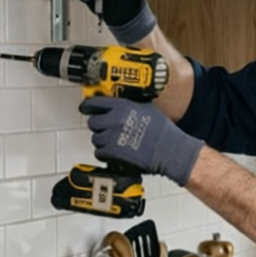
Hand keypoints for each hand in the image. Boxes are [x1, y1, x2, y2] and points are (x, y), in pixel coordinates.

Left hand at [81, 98, 202, 186]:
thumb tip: (118, 103)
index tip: (86, 108)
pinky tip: (116, 152)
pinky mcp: (112, 153)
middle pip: (92, 122)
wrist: (169, 150)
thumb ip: (129, 104)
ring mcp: (112, 137)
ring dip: (103, 140)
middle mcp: (114, 120)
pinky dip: (105, 154)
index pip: (94, 103)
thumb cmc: (163, 132)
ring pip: (95, 138)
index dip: (88, 106)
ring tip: (116, 142)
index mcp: (122, 107)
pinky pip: (99, 153)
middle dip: (99, 126)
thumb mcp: (147, 108)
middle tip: (107, 128)